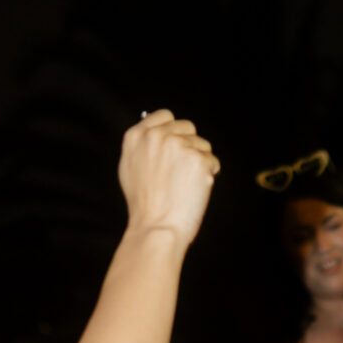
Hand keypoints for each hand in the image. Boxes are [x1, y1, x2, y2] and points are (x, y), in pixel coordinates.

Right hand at [118, 111, 219, 247]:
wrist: (157, 227)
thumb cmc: (144, 205)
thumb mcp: (129, 168)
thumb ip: (143, 146)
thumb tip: (155, 130)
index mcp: (137, 135)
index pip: (165, 115)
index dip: (174, 130)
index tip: (176, 145)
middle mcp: (158, 136)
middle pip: (187, 127)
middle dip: (189, 145)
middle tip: (181, 172)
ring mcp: (179, 146)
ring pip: (202, 145)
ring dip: (200, 162)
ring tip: (185, 185)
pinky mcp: (198, 159)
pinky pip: (213, 162)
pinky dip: (209, 176)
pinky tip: (194, 191)